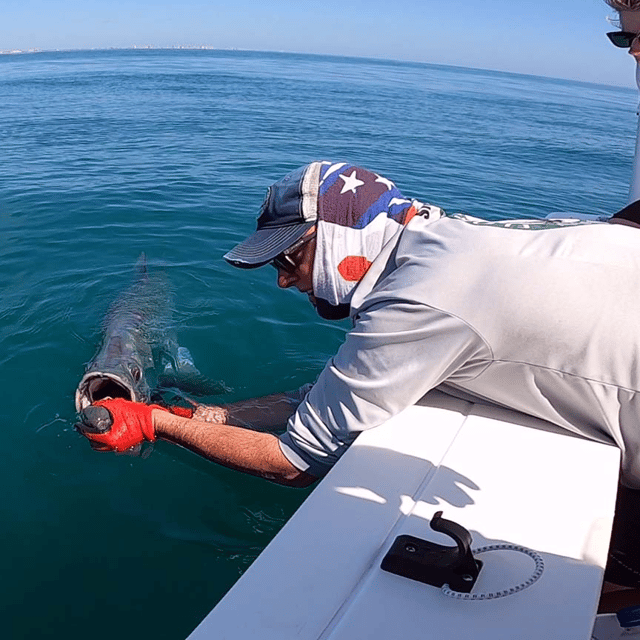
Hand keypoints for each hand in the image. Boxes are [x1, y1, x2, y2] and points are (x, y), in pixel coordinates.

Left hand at [76, 398, 192, 451]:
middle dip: (90, 436)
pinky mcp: (126, 444)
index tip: (79, 424)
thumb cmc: (138, 415)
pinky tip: (110, 429)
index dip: (83, 429)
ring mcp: (120, 446)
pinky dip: (108, 438)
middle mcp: (113, 446)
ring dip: (99, 438)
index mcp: (109, 439)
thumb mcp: (119, 406)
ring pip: (103, 445)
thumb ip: (105, 406)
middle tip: (88, 427)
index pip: (90, 435)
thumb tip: (95, 406)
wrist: (153, 422)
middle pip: (95, 444)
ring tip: (98, 428)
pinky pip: (111, 443)